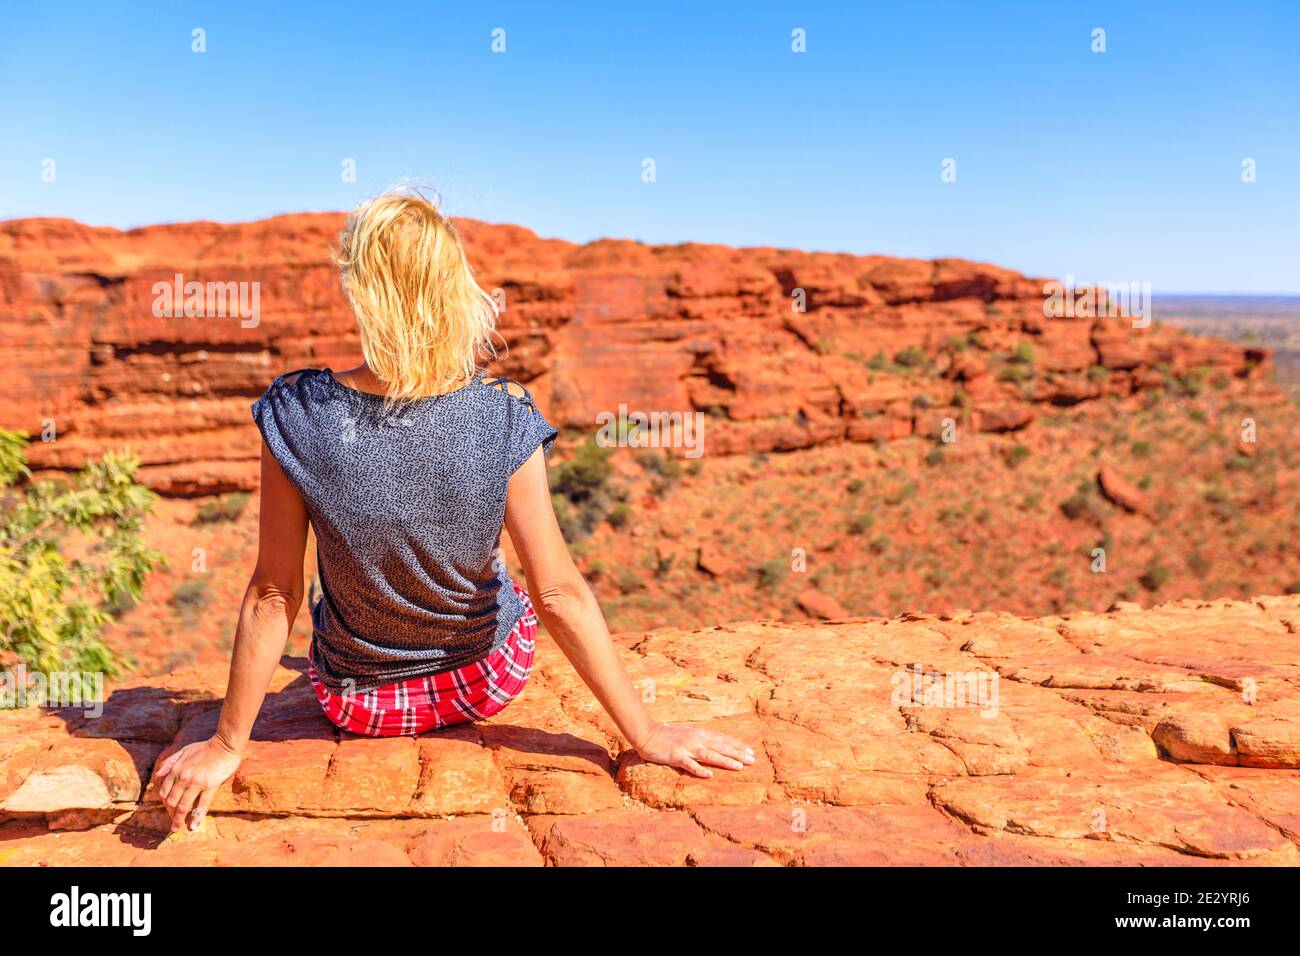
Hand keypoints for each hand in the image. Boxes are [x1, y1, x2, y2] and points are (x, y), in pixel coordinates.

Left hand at [152, 736, 242, 832]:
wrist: (225, 744)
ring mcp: (197, 783)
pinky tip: (193, 827)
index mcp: (176, 770)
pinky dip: (196, 818)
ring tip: (177, 828)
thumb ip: (169, 763)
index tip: (168, 809)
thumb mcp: (183, 751)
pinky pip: (202, 805)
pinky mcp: (210, 786)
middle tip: (173, 820)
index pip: (164, 792)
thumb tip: (157, 777)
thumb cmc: (205, 747)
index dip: (164, 803)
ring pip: (183, 806)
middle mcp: (183, 778)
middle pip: (171, 801)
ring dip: (178, 819)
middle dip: (170, 813)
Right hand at [633, 722, 754, 777]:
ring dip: (725, 761)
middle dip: (737, 753)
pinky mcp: (676, 757)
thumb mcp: (687, 733)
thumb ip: (700, 738)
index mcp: (699, 734)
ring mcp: (686, 748)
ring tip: (739, 766)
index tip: (750, 751)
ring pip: (710, 755)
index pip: (722, 739)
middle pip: (720, 747)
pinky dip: (699, 770)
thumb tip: (713, 742)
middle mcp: (696, 740)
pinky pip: (689, 765)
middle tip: (753, 760)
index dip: (737, 745)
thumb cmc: (666, 735)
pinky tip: (710, 775)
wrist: (647, 734)